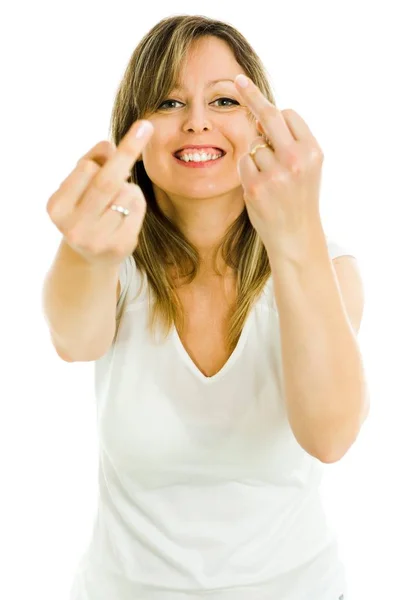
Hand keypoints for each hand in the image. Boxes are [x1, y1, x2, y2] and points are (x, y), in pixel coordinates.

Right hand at [46, 120, 153, 266]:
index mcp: (57, 207)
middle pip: (107, 182)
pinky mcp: (120, 247)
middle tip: (147, 126)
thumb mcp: (79, 184)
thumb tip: (109, 145)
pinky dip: (138, 202)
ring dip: (129, 186)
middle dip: (129, 151)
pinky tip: (126, 212)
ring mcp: (98, 240)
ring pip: (127, 193)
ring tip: (117, 200)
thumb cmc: (85, 209)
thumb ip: (92, 160)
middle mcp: (74, 227)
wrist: (91, 256)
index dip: (102, 159)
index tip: (120, 141)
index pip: (87, 169)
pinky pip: (139, 209)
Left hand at [234, 74, 324, 260]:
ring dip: (256, 156)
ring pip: (253, 144)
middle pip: (268, 115)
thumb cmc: (299, 198)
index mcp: (312, 151)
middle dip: (251, 95)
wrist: (295, 235)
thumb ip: (290, 142)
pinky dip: (247, 170)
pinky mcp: (254, 187)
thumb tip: (260, 117)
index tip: (251, 88)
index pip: (287, 115)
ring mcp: (274, 173)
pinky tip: (260, 187)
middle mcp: (295, 159)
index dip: (274, 113)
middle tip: (236, 79)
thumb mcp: (307, 167)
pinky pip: (243, 162)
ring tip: (271, 179)